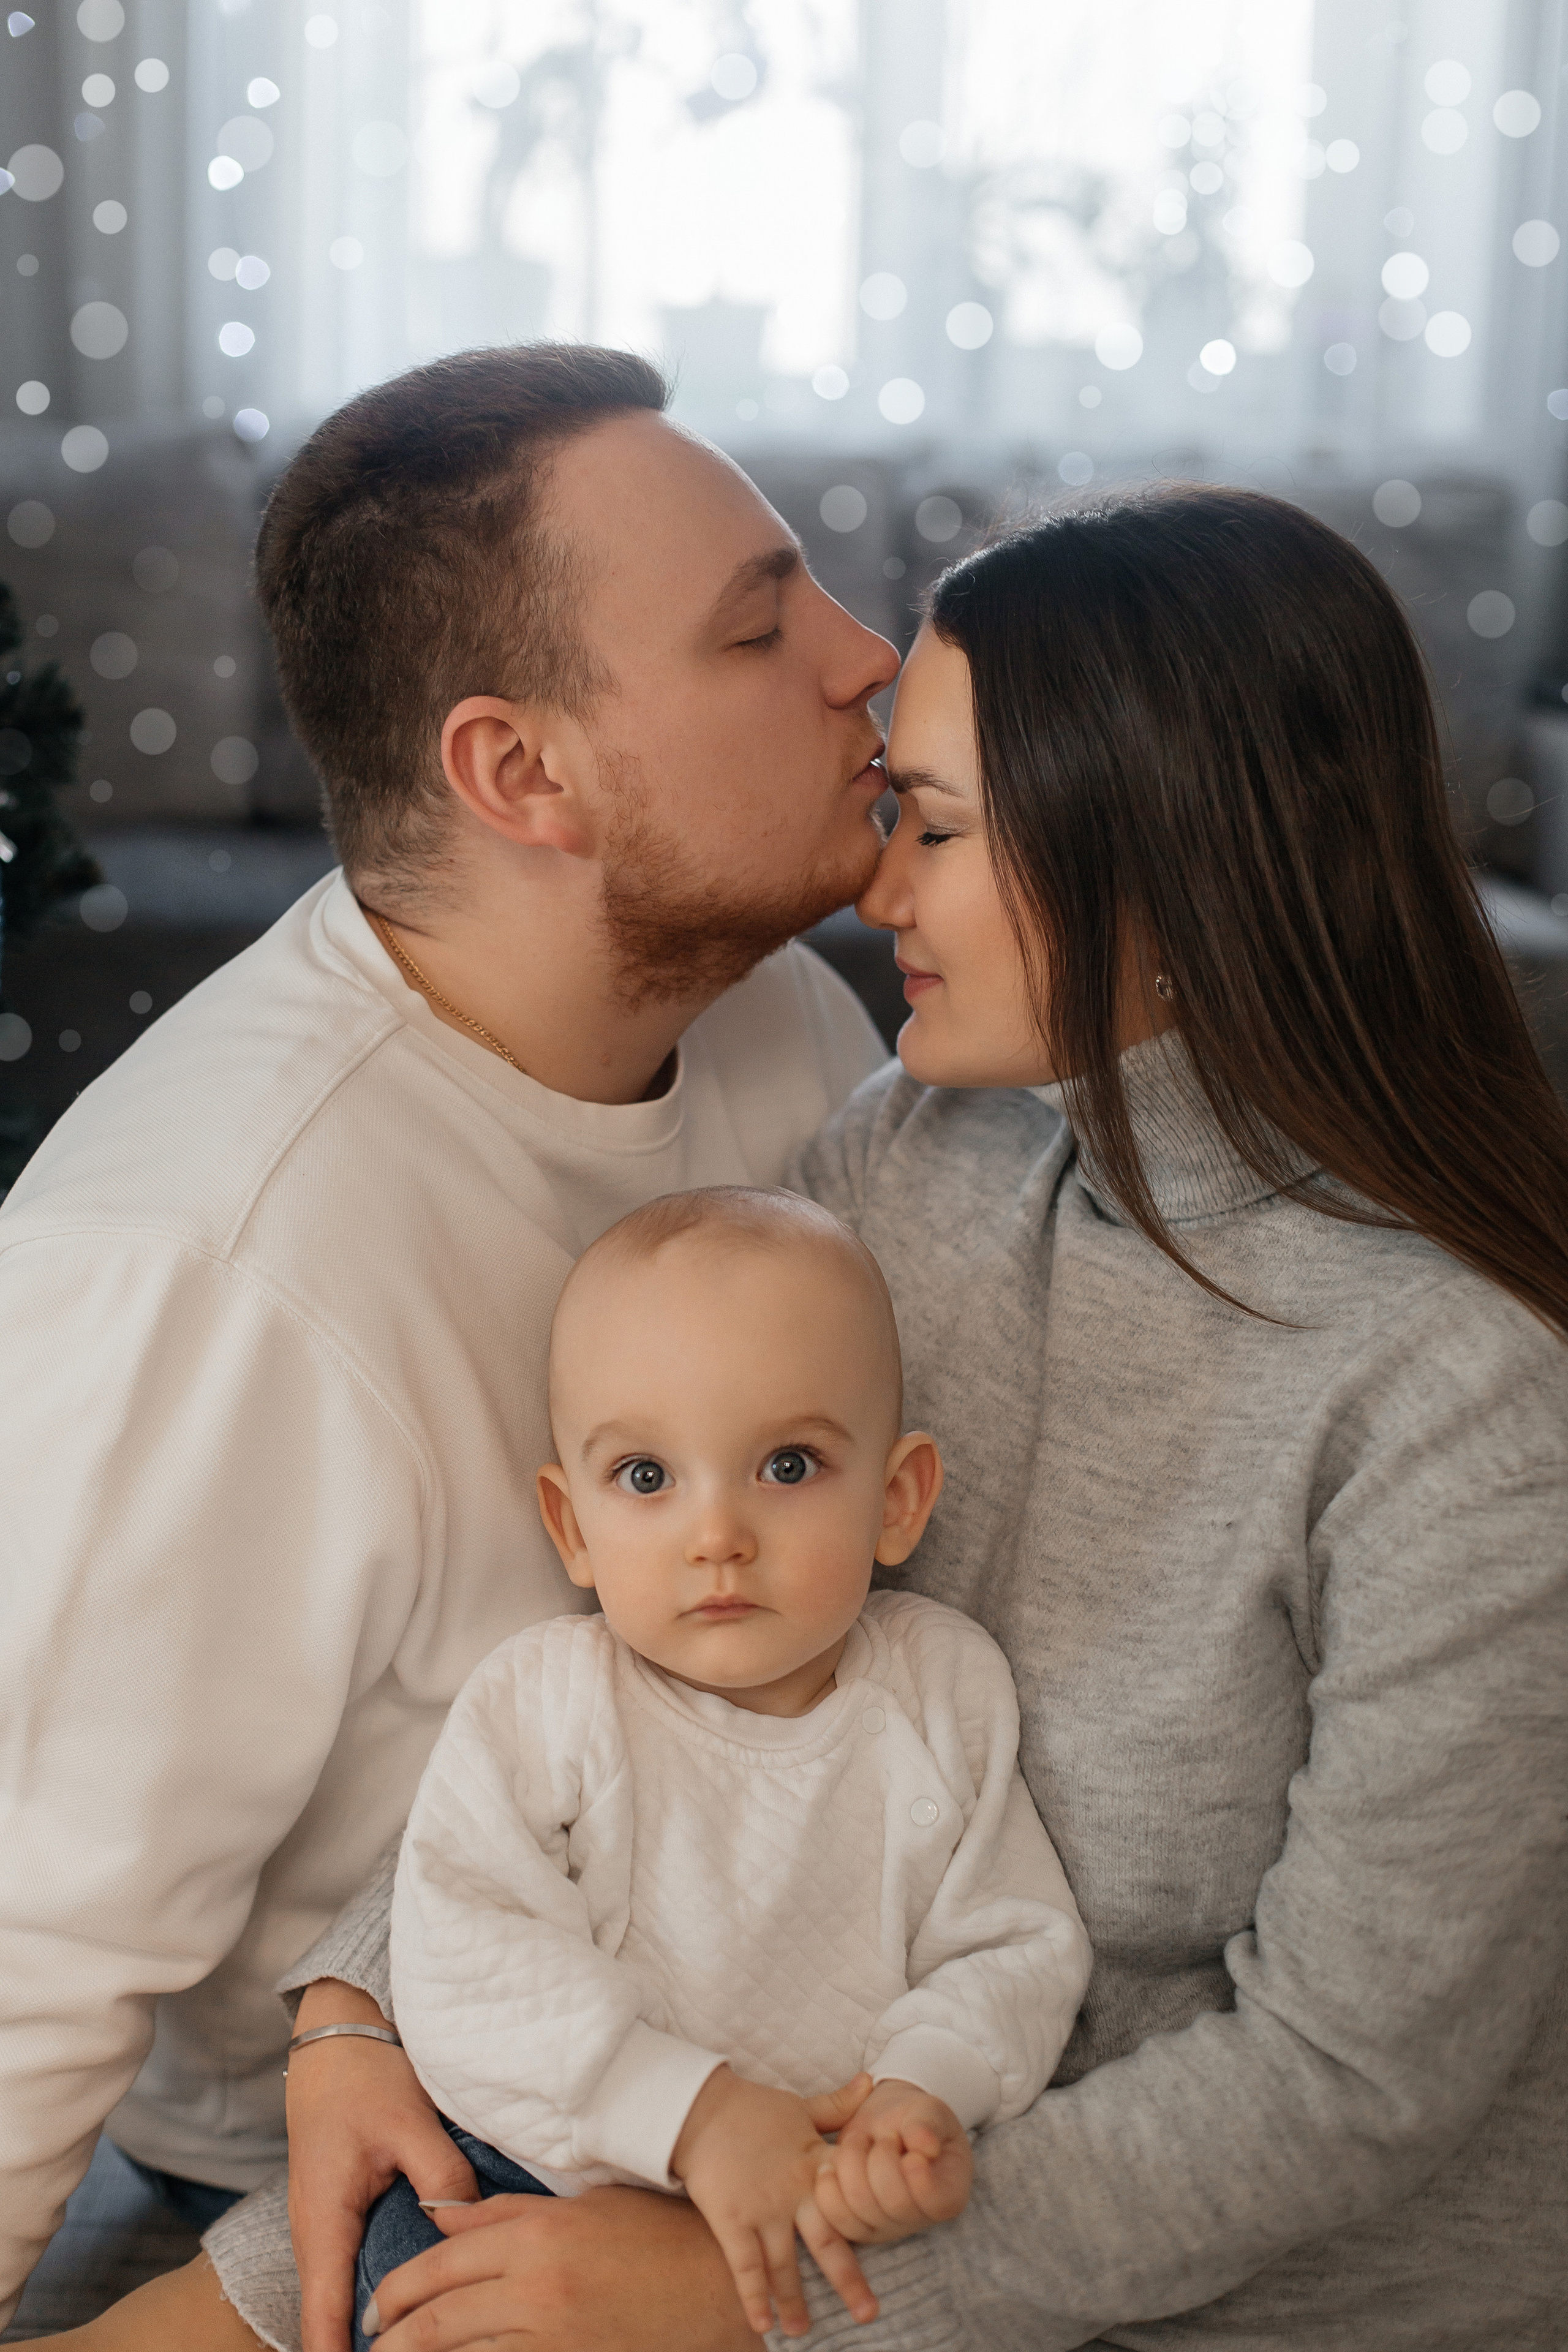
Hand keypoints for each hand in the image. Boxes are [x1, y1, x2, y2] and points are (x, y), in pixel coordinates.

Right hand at [286, 1979, 477, 2351]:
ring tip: (420, 2340)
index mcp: (323, 2220)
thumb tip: (466, 2227)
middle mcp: (315, 2233)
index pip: (323, 2318)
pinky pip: (351, 2268)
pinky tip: (410, 2306)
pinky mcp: (340, 2212)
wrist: (335, 2033)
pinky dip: (374, 2291)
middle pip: (330, 2318)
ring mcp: (325, 2224)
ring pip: (342, 2294)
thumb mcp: (408, 2122)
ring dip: (373, 2322)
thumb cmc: (363, 2074)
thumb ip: (441, 2177)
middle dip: (366, 2347)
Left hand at [364, 2183, 754, 2351]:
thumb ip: (505, 2214)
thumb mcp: (579, 2208)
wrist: (718, 2284)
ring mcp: (552, 2337)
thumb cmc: (653, 2233)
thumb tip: (442, 2215)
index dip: (395, 2290)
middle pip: (438, 2320)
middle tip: (370, 2347)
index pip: (440, 2264)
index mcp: (535, 2236)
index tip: (374, 2308)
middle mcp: (535, 2288)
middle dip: (392, 2338)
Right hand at [671, 2065, 876, 2335]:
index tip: (891, 2243)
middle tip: (868, 2313)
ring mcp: (763, 2209)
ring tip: (802, 2331)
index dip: (872, 2224)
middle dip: (848, 2280)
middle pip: (827, 2243)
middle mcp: (795, 2193)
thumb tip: (873, 2081)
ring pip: (785, 2264)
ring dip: (794, 2300)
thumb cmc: (754, 2108)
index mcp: (815, 2165)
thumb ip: (837, 2105)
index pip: (851, 2201)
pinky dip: (754, 2296)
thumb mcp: (801, 2106)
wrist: (703, 2108)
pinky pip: (745, 2265)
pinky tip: (762, 2324)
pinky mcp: (732, 2219)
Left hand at [811, 2078, 971, 2246]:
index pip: (935, 2200)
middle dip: (880, 2157)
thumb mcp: (929, 2111)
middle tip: (885, 2136)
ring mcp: (884, 2228)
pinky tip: (832, 2163)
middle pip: (893, 2202)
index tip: (906, 2145)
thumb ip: (928, 2124)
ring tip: (860, 2142)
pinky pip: (834, 2217)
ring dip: (851, 2163)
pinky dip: (828, 2185)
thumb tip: (926, 2146)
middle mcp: (917, 2220)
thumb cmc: (914, 2119)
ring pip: (859, 2208)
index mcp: (947, 2194)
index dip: (916, 2173)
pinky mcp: (854, 2227)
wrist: (886, 2123)